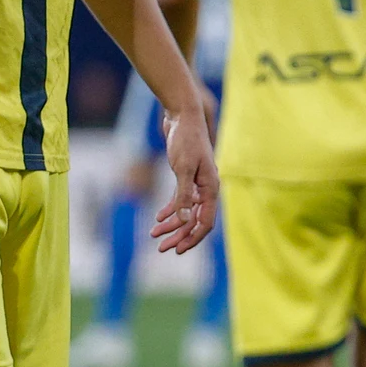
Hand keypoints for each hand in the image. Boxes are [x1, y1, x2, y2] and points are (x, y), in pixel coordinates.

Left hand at [150, 97, 219, 252]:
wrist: (183, 116)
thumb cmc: (186, 140)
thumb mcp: (183, 168)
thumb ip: (183, 195)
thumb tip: (182, 220)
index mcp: (211, 188)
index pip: (205, 222)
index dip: (192, 238)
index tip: (177, 251)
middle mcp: (207, 188)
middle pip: (195, 220)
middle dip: (179, 235)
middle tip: (161, 248)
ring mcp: (197, 183)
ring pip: (186, 212)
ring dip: (172, 225)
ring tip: (154, 234)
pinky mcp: (187, 176)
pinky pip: (180, 200)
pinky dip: (170, 210)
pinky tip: (158, 217)